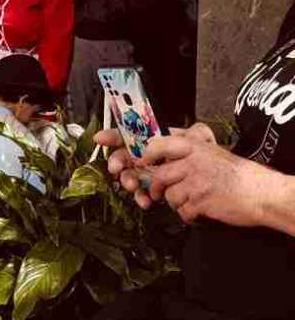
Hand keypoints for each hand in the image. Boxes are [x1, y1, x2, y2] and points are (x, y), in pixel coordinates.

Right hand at [94, 123, 219, 210]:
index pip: (132, 135)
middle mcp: (154, 158)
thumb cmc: (218, 166)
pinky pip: (144, 194)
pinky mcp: (161, 193)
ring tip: (135, 187)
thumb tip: (156, 141)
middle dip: (118, 162)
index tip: (100, 138)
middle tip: (117, 169)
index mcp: (160, 143)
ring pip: (132, 176)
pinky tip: (147, 202)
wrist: (237, 193)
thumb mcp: (200, 144)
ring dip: (129, 181)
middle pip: (126, 157)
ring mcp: (156, 176)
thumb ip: (178, 137)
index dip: (114, 135)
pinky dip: (142, 197)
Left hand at [142, 133, 272, 226]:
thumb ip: (190, 146)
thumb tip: (164, 140)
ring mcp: (196, 182)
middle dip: (156, 188)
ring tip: (188, 202)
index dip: (147, 155)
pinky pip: (183, 211)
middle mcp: (193, 162)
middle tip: (157, 193)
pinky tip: (198, 212)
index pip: (158, 145)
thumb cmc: (239, 173)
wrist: (262, 192)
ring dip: (176, 203)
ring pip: (170, 195)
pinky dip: (188, 215)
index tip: (143, 163)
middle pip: (160, 176)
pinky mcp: (201, 202)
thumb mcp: (213, 151)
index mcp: (195, 147)